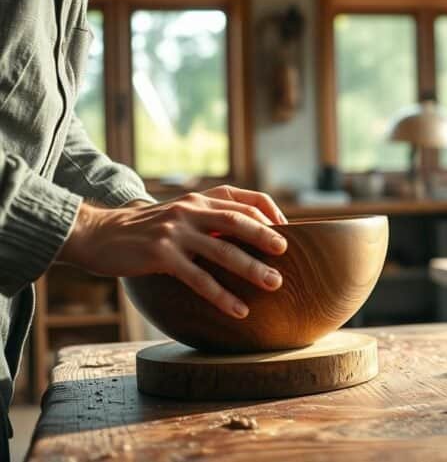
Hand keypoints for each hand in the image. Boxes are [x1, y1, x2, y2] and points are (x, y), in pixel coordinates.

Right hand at [59, 187, 290, 318]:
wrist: (97, 234)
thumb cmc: (144, 230)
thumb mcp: (177, 214)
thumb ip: (207, 218)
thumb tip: (246, 237)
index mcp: (198, 199)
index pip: (243, 198)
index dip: (269, 212)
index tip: (288, 231)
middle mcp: (190, 210)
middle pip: (238, 220)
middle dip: (265, 236)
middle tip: (287, 254)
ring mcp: (176, 232)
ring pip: (222, 250)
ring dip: (251, 268)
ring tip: (274, 284)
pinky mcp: (161, 255)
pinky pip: (198, 278)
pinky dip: (222, 295)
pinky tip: (238, 310)